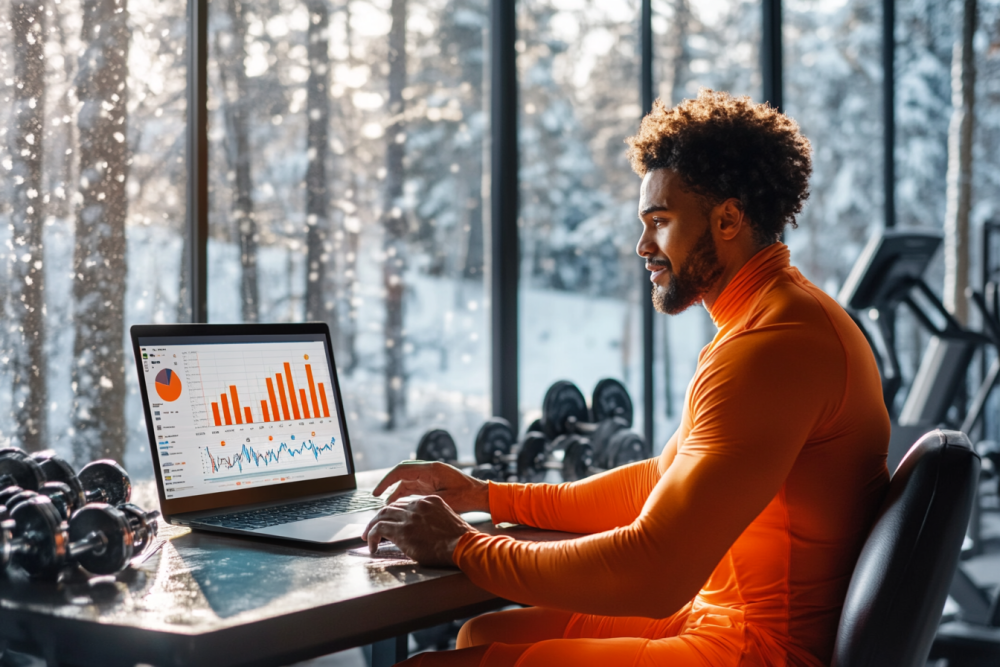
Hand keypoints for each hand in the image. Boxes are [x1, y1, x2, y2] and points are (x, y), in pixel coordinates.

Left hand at [362, 495, 476, 566]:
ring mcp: (409, 516)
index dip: (394, 513)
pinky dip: (372, 537)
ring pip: (381, 516)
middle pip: (391, 507)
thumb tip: (424, 530)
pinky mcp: (401, 530)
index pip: (405, 503)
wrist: (463, 546)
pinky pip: (379, 529)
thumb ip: (434, 519)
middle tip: (372, 529)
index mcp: (430, 501)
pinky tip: (372, 547)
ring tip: (368, 537)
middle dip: (379, 518)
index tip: (389, 521)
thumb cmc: (460, 540)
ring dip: (372, 527)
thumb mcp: (448, 521)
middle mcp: (417, 505)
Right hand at [371, 461, 489, 513]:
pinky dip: (404, 493)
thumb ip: (424, 500)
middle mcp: (428, 469)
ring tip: (386, 506)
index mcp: (431, 469)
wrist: (480, 495)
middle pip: (402, 473)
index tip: (376, 492)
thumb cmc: (466, 498)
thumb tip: (404, 506)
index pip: (402, 470)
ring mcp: (430, 475)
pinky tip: (398, 505)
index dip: (387, 481)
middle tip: (376, 496)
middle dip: (388, 484)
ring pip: (406, 480)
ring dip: (396, 491)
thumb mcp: (444, 500)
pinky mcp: (432, 482)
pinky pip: (413, 486)